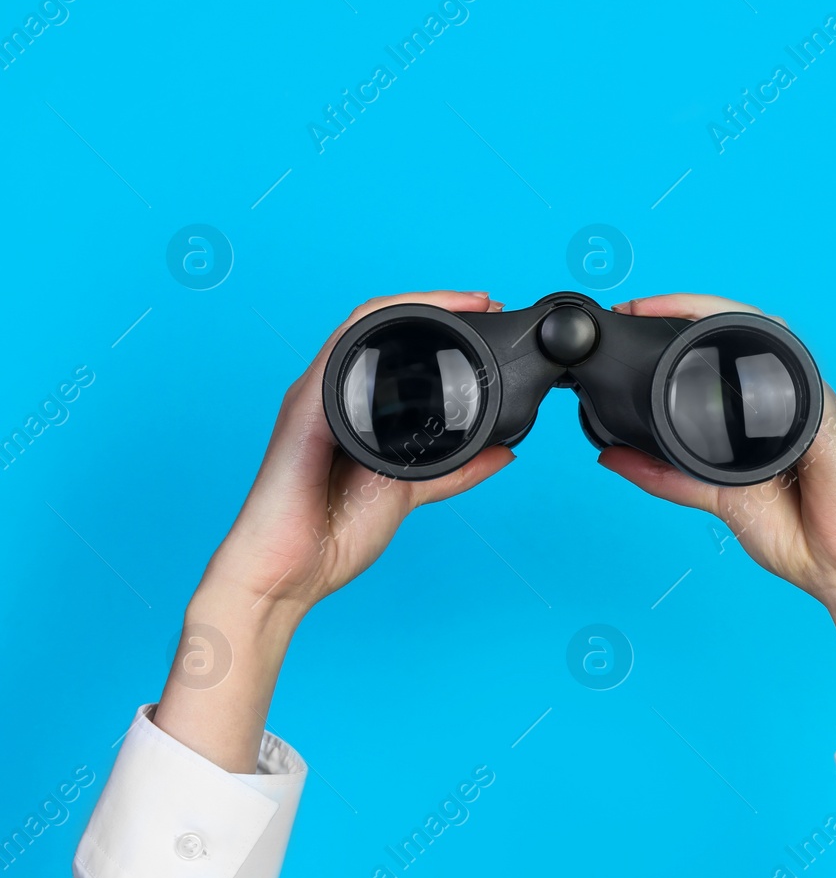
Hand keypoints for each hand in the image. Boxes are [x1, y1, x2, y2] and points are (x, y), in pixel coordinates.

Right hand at [198, 290, 515, 624]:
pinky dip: (376, 332)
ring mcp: (315, 397)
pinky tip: (412, 324)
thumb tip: (504, 452)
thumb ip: (454, 469)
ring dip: (415, 306)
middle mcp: (332, 394)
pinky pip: (338, 354)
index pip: (396, 347)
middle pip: (381, 326)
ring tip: (463, 304)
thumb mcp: (409, 491)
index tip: (487, 316)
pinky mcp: (304, 410)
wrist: (288, 574)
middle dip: (436, 304)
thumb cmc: (332, 536)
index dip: (441, 322)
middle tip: (486, 303)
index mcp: (354, 409)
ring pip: (362, 326)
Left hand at [598, 293, 835, 612]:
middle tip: (638, 306)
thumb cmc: (800, 535)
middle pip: (739, 331)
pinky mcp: (821, 411)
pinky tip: (718, 334)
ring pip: (762, 333)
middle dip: (687, 307)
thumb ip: (668, 476)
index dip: (679, 327)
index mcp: (763, 411)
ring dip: (713, 312)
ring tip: (664, 307)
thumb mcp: (718, 499)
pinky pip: (788, 364)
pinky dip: (752, 343)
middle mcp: (785, 396)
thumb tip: (612, 456)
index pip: (721, 354)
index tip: (633, 319)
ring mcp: (805, 399)